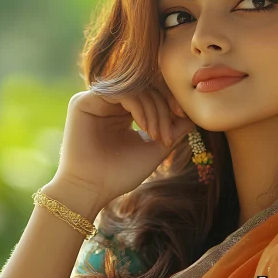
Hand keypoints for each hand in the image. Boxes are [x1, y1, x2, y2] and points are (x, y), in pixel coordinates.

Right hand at [52, 77, 194, 206]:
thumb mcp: (155, 149)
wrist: (91, 190)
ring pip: (136, 89)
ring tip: (158, 136)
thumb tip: (194, 115)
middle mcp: (108, 103)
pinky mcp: (83, 102)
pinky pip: (121, 92)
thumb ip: (173, 130)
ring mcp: (95, 101)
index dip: (169, 99)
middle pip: (145, 88)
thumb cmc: (120, 174)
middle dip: (164, 107)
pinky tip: (145, 126)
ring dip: (154, 110)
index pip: (150, 93)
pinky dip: (140, 107)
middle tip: (169, 133)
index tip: (183, 115)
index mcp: (122, 111)